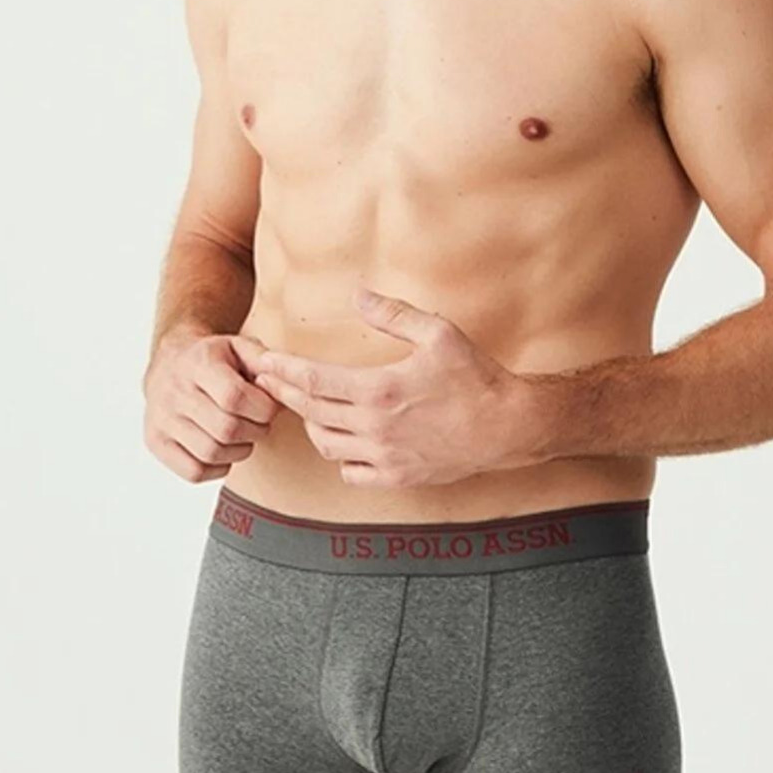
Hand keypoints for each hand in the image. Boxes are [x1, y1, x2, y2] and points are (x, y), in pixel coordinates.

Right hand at [142, 327, 282, 482]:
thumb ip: (263, 359)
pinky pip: (194, 471)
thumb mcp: (238, 346)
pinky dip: (217, 468)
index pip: (234, 397)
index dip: (262, 409)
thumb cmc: (212, 359)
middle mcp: (174, 391)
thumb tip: (280, 377)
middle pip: (226, 429)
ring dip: (239, 451)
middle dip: (256, 431)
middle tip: (260, 424)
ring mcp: (160, 419)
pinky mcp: (155, 442)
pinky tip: (224, 450)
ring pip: (211, 453)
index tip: (269, 408)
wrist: (169, 363)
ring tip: (244, 436)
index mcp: (198, 363)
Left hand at [232, 287, 532, 488]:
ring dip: (311, 423)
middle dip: (284, 393)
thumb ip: (393, 314)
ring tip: (308, 405)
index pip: (312, 380)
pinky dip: (338, 456)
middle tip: (269, 380)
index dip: (282, 371)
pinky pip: (350, 472)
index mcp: (379, 389)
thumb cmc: (475, 377)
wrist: (507, 426)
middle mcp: (375, 426)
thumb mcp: (438, 333)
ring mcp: (384, 456)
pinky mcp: (397, 476)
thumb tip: (358, 296)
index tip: (264, 362)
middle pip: (310, 411)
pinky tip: (342, 439)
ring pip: (325, 444)